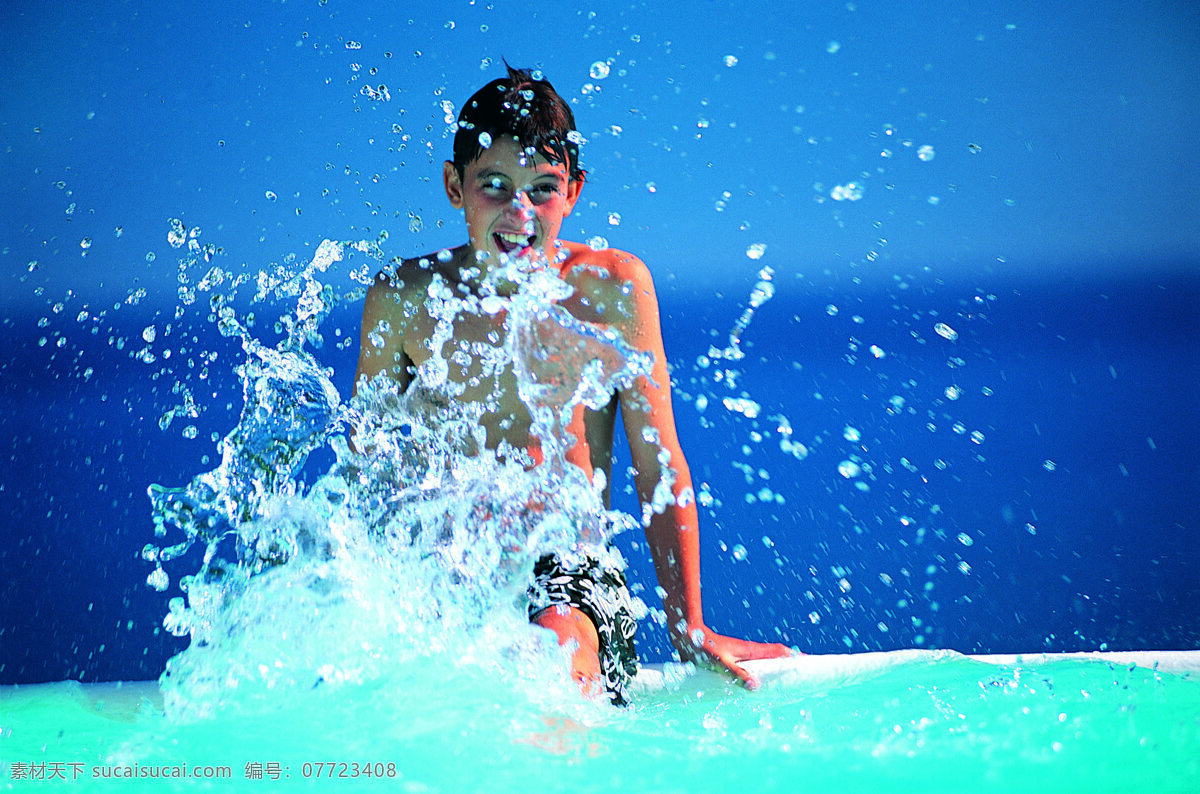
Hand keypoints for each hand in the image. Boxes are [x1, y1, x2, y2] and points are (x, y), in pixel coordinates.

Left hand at [669, 623, 795, 689]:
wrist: (687, 634)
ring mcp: (740, 654)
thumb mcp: (720, 663)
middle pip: (774, 655)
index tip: (809, 662)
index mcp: (750, 651)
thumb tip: (755, 686)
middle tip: (803, 672)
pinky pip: (752, 665)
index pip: (778, 652)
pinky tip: (758, 682)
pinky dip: (761, 671)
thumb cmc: (703, 647)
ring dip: (775, 667)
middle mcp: (748, 651)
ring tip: (785, 679)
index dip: (793, 657)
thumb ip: (736, 674)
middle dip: (789, 662)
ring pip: (763, 660)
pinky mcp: (731, 658)